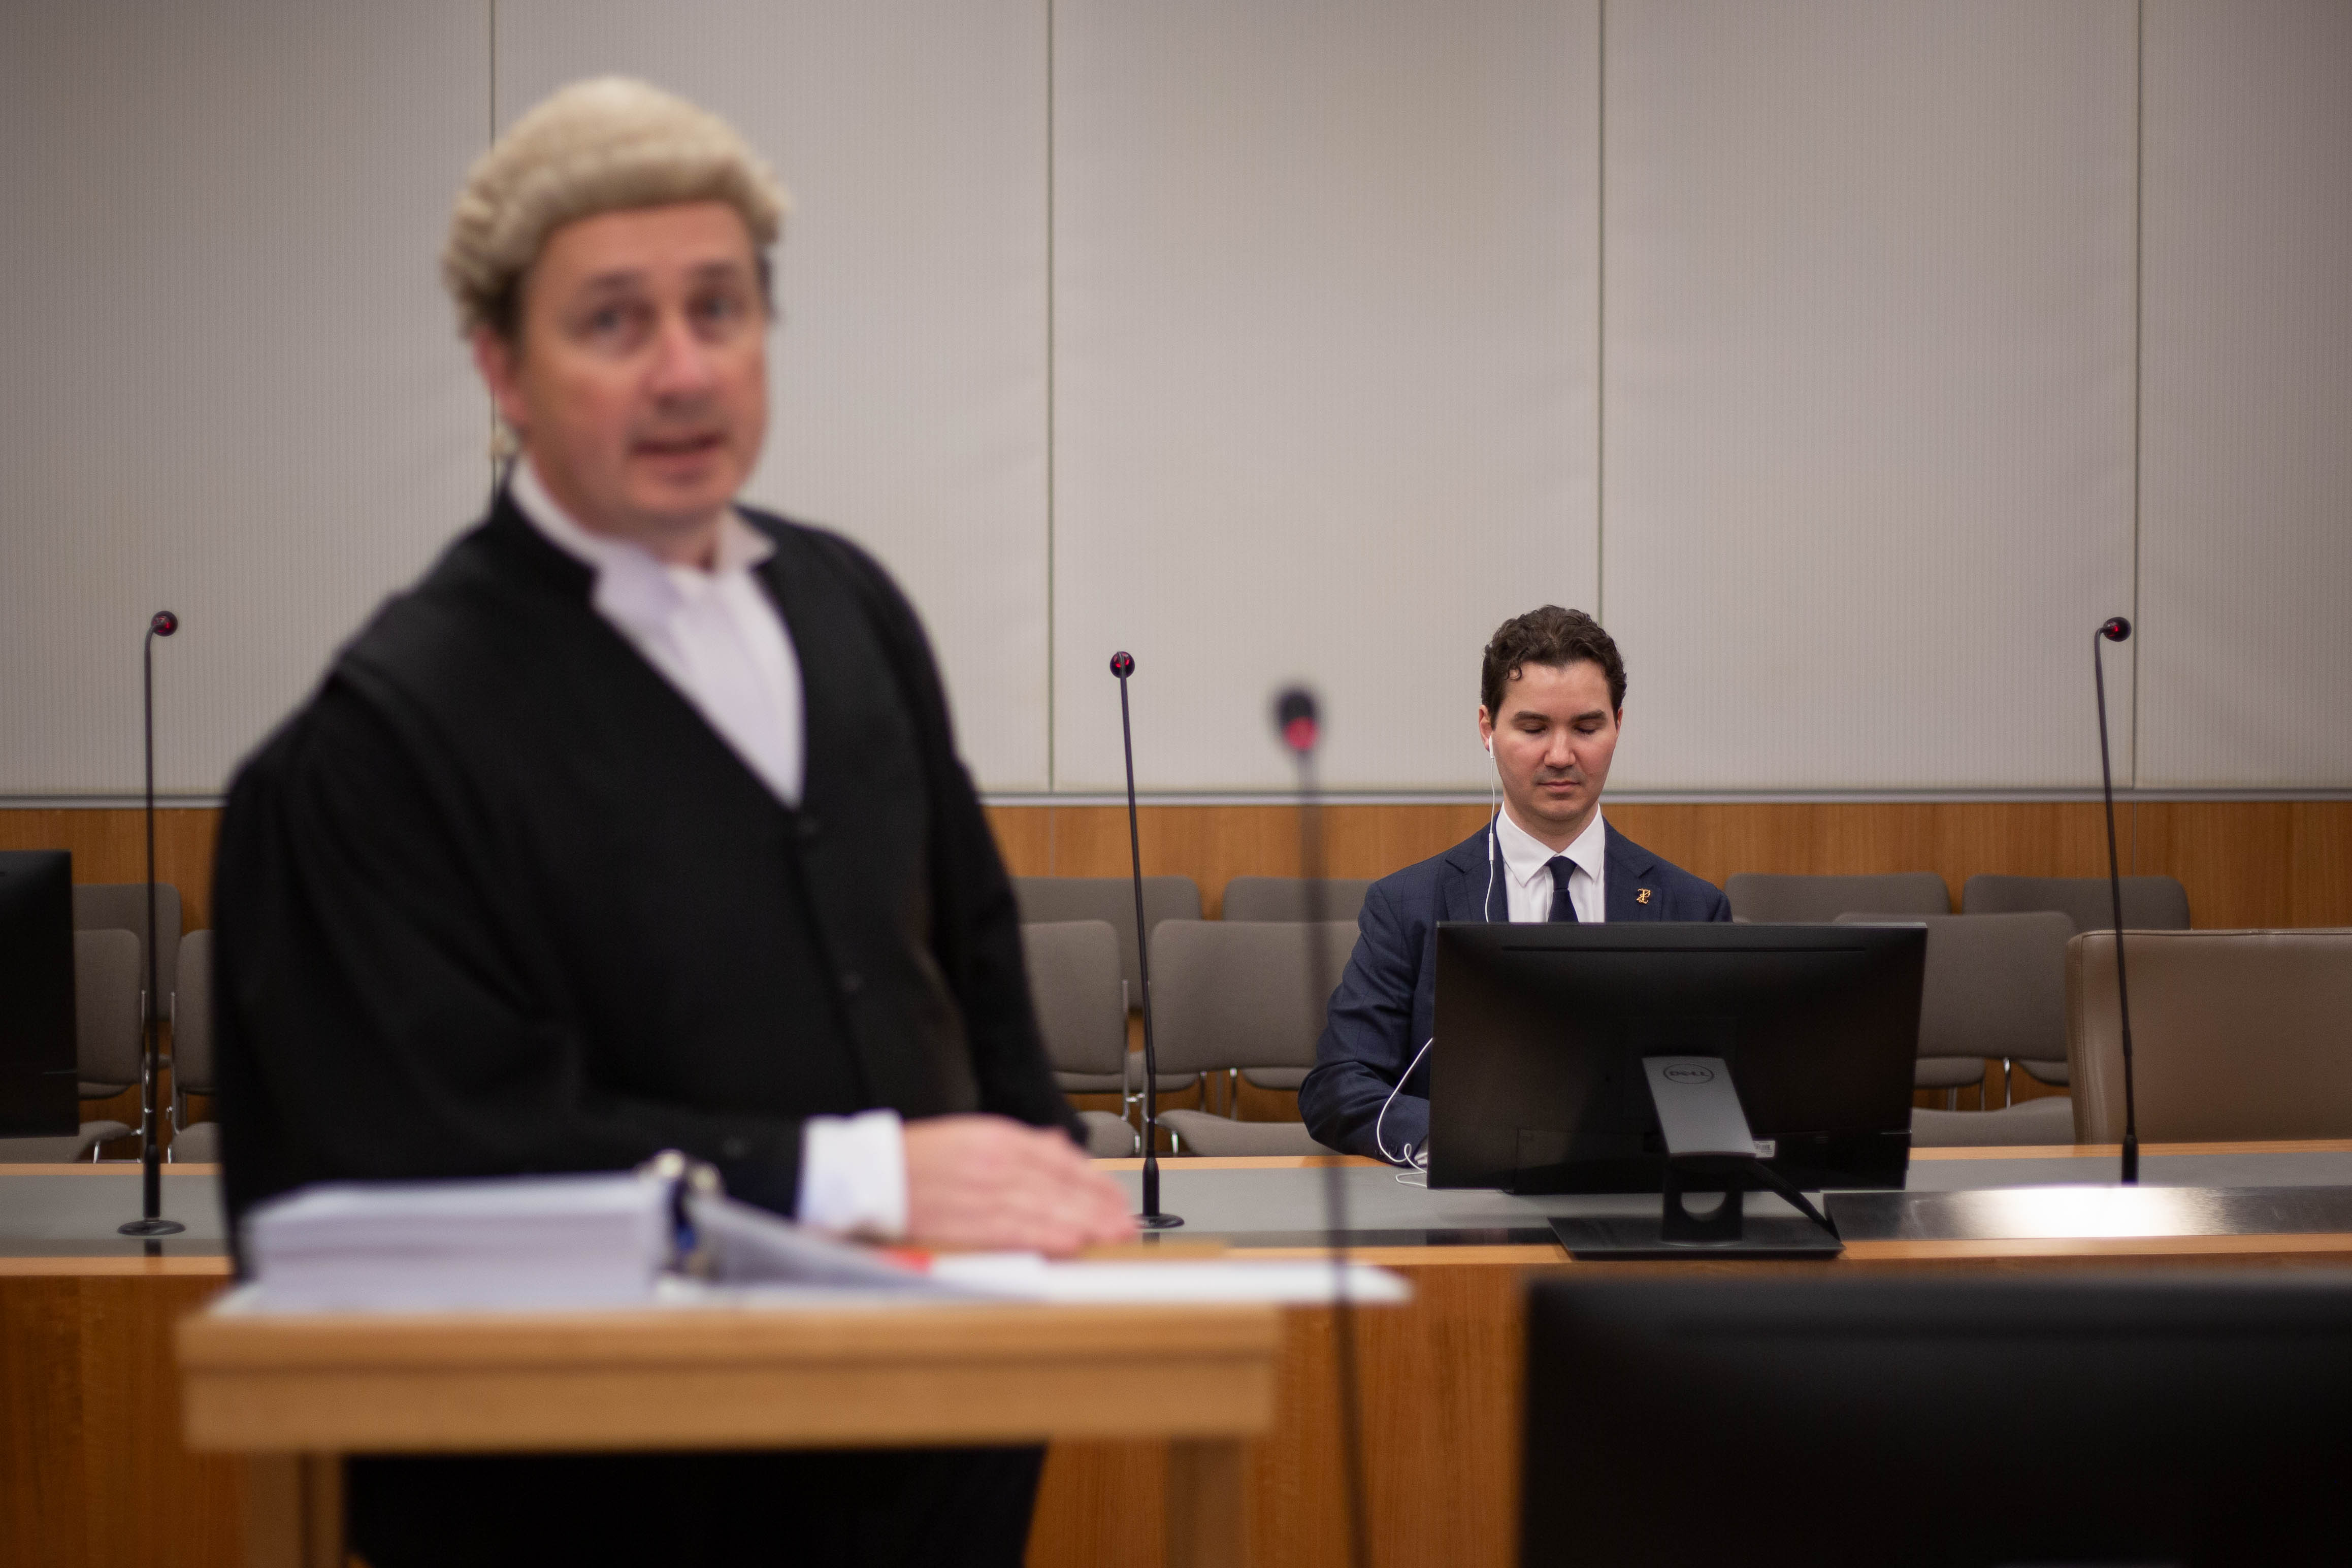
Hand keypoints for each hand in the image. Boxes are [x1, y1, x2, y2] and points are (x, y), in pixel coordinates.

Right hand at [902, 1115, 1137, 1255]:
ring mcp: (984, 1190)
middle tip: (1127, 1223)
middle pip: (1062, 1184)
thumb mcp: (972, 1135)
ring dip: (1085, 1222)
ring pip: (1048, 1206)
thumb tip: (1059, 1148)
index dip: (1095, 1180)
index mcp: (998, 1136)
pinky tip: (1074, 1242)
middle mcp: (997, 1160)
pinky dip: (1049, 1235)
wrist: (870, 1174)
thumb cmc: (918, 1159)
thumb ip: (1019, 1143)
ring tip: (1112, 1235)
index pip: (1061, 1158)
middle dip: (1100, 1205)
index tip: (1117, 1197)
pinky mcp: (969, 1219)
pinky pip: (1018, 1229)